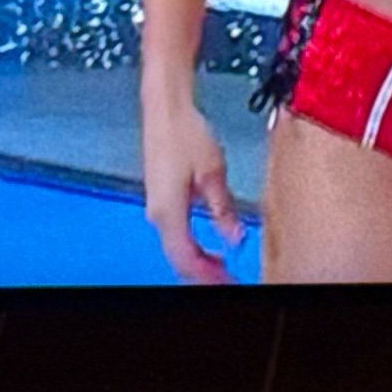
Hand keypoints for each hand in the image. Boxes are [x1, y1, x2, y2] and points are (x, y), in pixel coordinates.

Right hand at [144, 96, 242, 283]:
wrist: (165, 110)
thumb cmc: (185, 133)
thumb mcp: (213, 172)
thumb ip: (224, 209)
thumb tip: (235, 238)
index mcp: (168, 211)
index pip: (187, 258)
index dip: (208, 276)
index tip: (229, 282)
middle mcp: (158, 214)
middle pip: (179, 258)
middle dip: (204, 275)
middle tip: (230, 281)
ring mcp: (157, 208)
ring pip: (176, 249)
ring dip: (199, 263)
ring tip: (224, 270)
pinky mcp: (161, 200)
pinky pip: (175, 235)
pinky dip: (192, 249)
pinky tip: (209, 250)